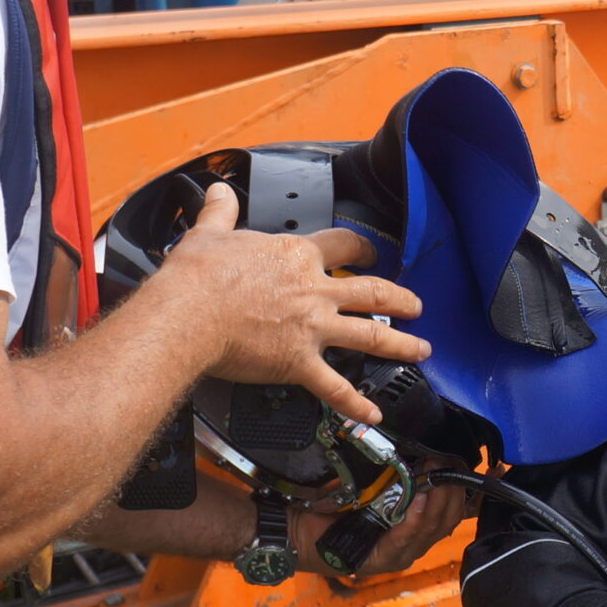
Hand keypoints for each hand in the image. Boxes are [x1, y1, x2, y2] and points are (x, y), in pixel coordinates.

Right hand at [156, 182, 429, 424]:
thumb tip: (220, 192)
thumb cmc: (197, 279)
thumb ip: (221, 212)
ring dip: (401, 344)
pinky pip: (334, 387)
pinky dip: (355, 404)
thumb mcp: (210, 234)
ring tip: (420, 350)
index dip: (361, 248)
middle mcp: (313, 291)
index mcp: (296, 257)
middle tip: (415, 306)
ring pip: (370, 335)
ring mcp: (311, 328)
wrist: (186, 314)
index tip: (370, 252)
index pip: (342, 244)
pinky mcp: (298, 362)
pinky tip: (373, 414)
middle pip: (373, 291)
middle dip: (400, 299)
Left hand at [292, 457, 476, 579]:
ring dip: (436, 501)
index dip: (461, 486)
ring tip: (436, 475)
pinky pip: (405, 540)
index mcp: (415, 523)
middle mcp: (412, 541)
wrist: (296, 526)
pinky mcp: (381, 560)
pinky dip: (413, 521)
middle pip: (447, 519)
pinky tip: (417, 502)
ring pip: (431, 529)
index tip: (463, 463)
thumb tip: (421, 446)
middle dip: (451, 490)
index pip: (452, 509)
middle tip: (446, 463)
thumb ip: (399, 472)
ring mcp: (399, 553)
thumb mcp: (373, 482)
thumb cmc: (332, 504)